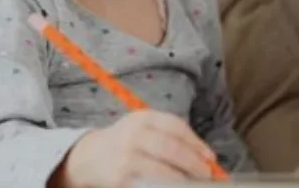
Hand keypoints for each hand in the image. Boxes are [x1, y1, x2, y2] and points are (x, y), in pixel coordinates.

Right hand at [56, 110, 218, 187]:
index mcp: (143, 118)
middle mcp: (134, 133)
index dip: (196, 143)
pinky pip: (150, 183)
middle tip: (206, 174)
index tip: (210, 157)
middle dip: (194, 163)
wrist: (89, 156)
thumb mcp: (143, 128)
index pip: (176, 127)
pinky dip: (166, 185)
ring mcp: (126, 155)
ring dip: (182, 178)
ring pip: (163, 169)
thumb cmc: (125, 142)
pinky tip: (174, 186)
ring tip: (193, 183)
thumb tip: (203, 155)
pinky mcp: (121, 176)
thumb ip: (169, 136)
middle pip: (172, 148)